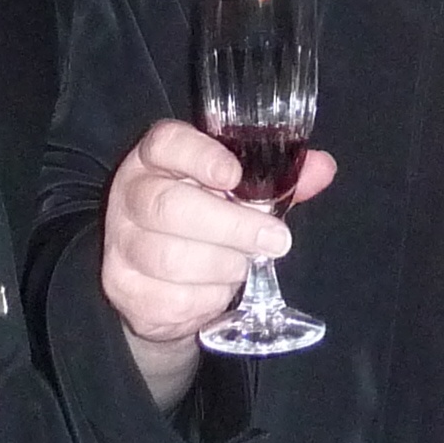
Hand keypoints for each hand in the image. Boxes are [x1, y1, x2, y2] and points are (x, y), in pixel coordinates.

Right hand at [100, 119, 338, 405]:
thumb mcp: (239, 192)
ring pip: (170, 258)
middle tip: (276, 240)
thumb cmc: (206, 220)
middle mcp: (129, 195)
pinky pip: (171, 299)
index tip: (235, 176)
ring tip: (244, 266)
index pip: (167, 143)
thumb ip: (277, 178)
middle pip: (169, 206)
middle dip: (231, 226)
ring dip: (223, 266)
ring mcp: (120, 243)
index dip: (201, 157)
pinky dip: (207, 299)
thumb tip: (323, 168)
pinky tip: (218, 290)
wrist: (162, 280)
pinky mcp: (122, 288)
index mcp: (155, 157)